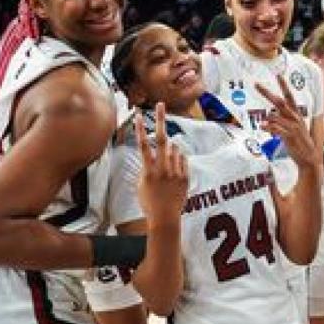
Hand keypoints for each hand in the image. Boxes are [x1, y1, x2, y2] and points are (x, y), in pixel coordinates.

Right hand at [135, 102, 187, 226]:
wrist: (165, 218)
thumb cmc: (149, 203)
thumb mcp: (141, 184)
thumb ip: (146, 167)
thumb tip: (154, 154)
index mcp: (148, 171)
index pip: (143, 145)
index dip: (140, 129)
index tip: (138, 115)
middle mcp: (163, 169)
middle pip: (162, 139)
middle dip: (161, 119)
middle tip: (161, 105)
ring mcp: (176, 172)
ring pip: (175, 149)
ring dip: (171, 149)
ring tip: (166, 164)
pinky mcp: (185, 177)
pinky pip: (183, 160)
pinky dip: (179, 158)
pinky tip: (174, 166)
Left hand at [256, 75, 318, 167]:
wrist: (309, 158)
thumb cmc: (299, 144)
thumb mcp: (291, 129)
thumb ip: (281, 121)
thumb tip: (268, 117)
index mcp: (297, 115)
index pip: (290, 97)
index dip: (284, 86)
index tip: (278, 75)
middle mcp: (295, 118)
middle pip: (279, 102)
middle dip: (267, 93)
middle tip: (256, 84)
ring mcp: (293, 126)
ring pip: (275, 116)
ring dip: (267, 119)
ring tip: (262, 125)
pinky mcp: (290, 136)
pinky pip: (276, 128)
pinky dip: (268, 127)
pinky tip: (262, 127)